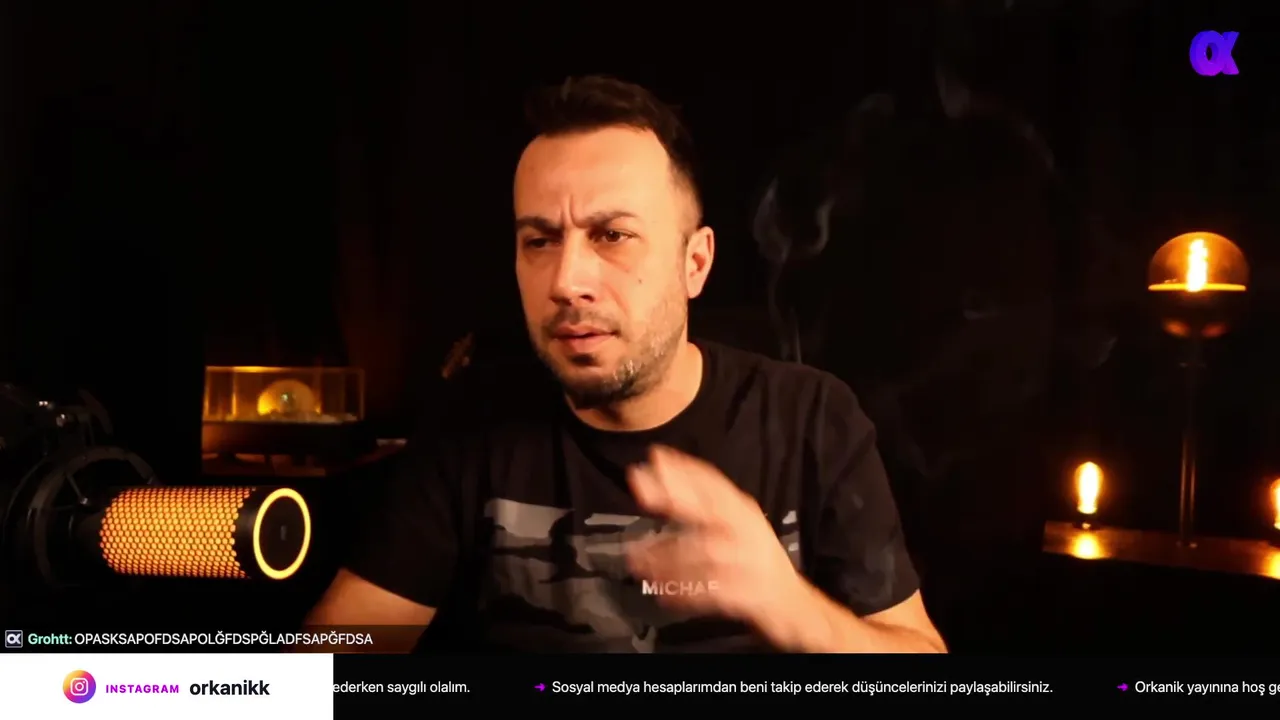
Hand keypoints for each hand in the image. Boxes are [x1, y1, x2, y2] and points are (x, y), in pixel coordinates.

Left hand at [625, 445, 802, 627]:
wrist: (791, 603)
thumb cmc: (756, 559)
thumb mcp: (738, 526)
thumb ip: (705, 508)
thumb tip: (660, 487)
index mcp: (743, 511)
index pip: (713, 482)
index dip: (684, 468)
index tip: (655, 456)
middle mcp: (747, 529)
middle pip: (708, 508)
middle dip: (674, 496)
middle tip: (640, 489)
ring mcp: (748, 560)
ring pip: (702, 552)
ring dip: (665, 556)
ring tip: (635, 561)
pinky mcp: (746, 592)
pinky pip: (709, 591)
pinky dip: (685, 593)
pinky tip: (664, 596)